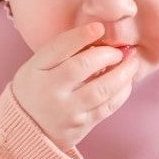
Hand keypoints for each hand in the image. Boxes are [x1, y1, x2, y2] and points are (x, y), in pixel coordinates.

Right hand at [10, 22, 138, 149]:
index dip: (80, 36)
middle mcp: (49, 91)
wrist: (27, 131)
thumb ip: (62, 52)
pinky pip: (107, 107)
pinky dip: (122, 92)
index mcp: (36, 71)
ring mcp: (66, 111)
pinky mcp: (81, 126)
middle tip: (119, 50)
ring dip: (122, 73)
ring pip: (100, 90)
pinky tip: (127, 81)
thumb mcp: (37, 67)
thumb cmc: (37, 90)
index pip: (58, 48)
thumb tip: (98, 34)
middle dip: (106, 54)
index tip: (99, 28)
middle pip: (81, 67)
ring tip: (132, 62)